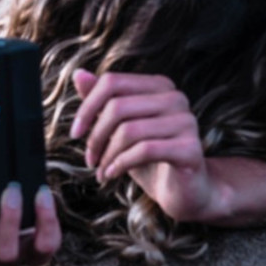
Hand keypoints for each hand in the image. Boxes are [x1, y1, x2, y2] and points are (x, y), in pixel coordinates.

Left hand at [70, 69, 216, 222]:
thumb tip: (78, 74)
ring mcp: (186, 121)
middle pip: (118, 106)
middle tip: (90, 160)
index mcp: (159, 86)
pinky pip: (144, 150)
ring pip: (129, 130)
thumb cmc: (151, 158)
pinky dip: (121, 164)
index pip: (112, 82)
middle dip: (96, 136)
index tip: (75, 132)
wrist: (185, 191)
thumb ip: (103, 101)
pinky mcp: (190, 148)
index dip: (87, 106)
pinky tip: (112, 175)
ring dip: (107, 156)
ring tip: (102, 172)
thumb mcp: (121, 129)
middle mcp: (175, 98)